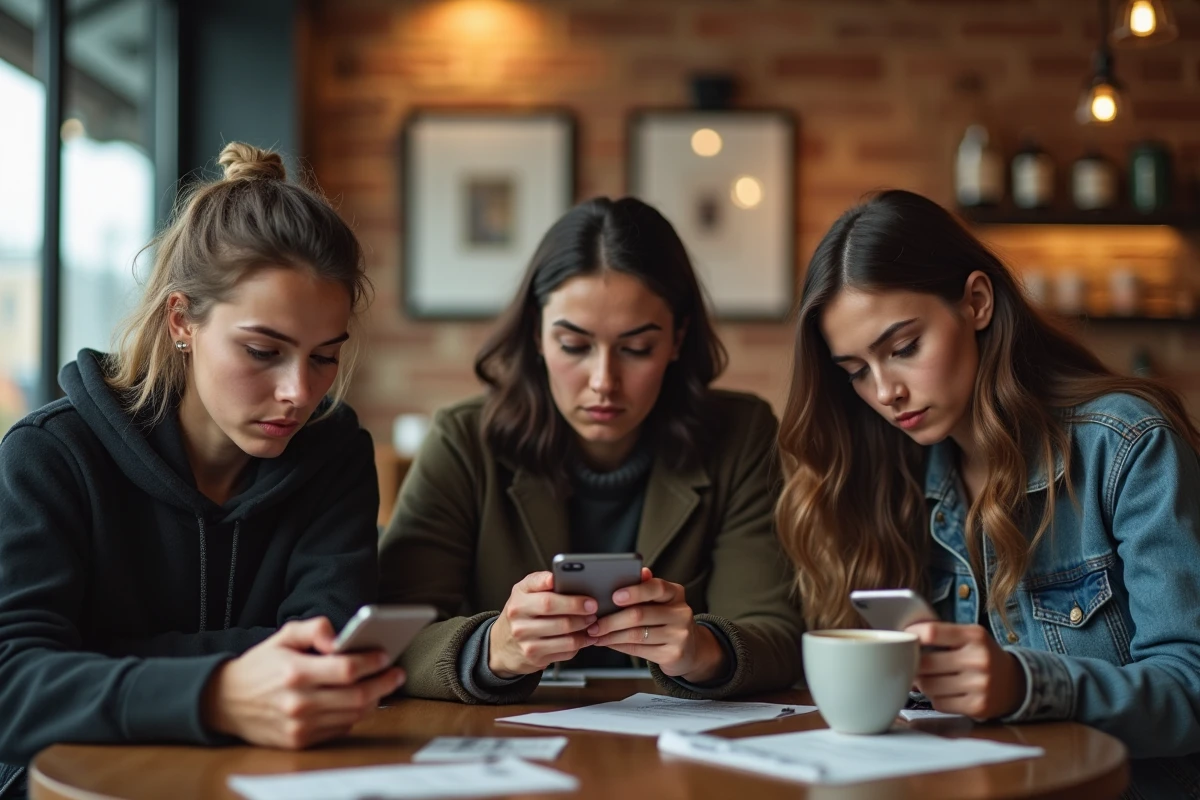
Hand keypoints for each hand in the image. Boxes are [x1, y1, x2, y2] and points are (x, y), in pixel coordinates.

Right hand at [201, 617, 404, 748]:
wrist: (224, 702)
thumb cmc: (260, 665)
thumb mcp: (283, 635)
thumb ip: (315, 628)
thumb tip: (340, 636)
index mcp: (295, 672)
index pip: (347, 669)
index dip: (372, 662)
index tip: (385, 655)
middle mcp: (298, 702)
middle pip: (357, 696)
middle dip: (383, 683)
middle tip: (397, 673)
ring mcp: (299, 726)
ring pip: (352, 715)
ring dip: (374, 700)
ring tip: (384, 685)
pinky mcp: (299, 741)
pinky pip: (339, 729)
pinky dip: (355, 715)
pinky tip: (361, 701)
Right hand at [489, 571, 597, 677]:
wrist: (502, 644)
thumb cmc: (520, 613)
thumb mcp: (523, 592)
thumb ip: (541, 582)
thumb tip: (562, 577)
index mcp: (519, 599)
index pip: (545, 595)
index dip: (569, 598)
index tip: (586, 597)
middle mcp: (520, 621)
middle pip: (558, 617)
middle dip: (580, 612)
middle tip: (593, 608)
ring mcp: (527, 642)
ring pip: (566, 637)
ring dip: (584, 629)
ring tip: (591, 622)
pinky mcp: (536, 659)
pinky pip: (566, 652)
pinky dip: (580, 644)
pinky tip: (584, 637)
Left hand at [588, 568, 725, 682]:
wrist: (691, 649)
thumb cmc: (668, 620)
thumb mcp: (662, 601)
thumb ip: (647, 588)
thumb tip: (640, 571)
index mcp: (676, 594)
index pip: (656, 588)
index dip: (634, 591)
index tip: (614, 596)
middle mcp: (681, 613)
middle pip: (640, 614)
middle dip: (612, 619)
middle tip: (594, 623)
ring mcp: (679, 635)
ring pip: (637, 634)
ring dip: (611, 635)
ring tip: (596, 634)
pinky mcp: (673, 654)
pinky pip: (639, 650)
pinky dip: (619, 646)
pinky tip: (608, 643)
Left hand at [906, 622, 1026, 719]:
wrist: (1014, 683)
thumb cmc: (982, 656)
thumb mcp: (969, 636)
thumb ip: (941, 634)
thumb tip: (903, 640)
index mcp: (974, 636)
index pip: (932, 632)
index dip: (912, 636)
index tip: (905, 639)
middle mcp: (979, 659)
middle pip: (925, 663)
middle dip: (913, 665)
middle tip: (911, 664)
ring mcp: (980, 685)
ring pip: (929, 686)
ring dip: (922, 684)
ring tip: (929, 678)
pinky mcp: (978, 707)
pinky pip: (939, 703)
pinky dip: (935, 698)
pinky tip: (944, 692)